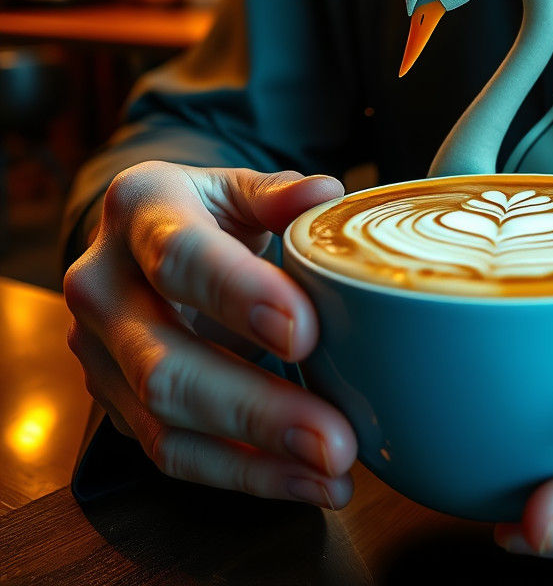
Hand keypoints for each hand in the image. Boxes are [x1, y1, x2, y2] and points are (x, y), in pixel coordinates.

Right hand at [64, 161, 355, 508]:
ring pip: (165, 421)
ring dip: (255, 457)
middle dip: (254, 407)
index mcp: (140, 209)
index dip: (239, 295)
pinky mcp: (114, 400)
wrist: (144, 241)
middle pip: (166, 362)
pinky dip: (242, 473)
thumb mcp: (237, 188)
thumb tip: (325, 195)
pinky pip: (170, 451)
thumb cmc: (208, 211)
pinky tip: (304, 481)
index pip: (180, 256)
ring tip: (332, 472)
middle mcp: (102, 284)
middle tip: (335, 438)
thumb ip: (278, 194)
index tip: (304, 332)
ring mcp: (100, 351)